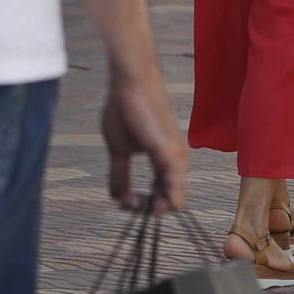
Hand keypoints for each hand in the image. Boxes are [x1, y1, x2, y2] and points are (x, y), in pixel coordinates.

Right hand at [102, 72, 187, 214]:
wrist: (130, 83)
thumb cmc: (126, 110)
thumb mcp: (119, 149)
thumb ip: (120, 174)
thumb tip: (116, 196)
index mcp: (166, 162)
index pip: (164, 197)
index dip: (145, 207)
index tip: (125, 203)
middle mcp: (176, 161)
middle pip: (173, 202)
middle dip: (149, 211)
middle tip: (127, 203)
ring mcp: (174, 155)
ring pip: (177, 196)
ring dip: (154, 208)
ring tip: (132, 202)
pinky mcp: (167, 148)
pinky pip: (173, 179)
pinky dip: (168, 196)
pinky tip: (155, 203)